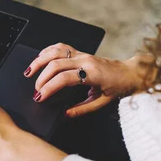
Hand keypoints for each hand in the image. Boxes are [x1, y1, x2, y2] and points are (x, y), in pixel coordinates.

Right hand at [25, 43, 146, 116]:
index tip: (39, 97)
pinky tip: (40, 59)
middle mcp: (85, 60)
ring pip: (55, 52)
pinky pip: (60, 47)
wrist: (131, 73)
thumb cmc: (119, 87)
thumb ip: (82, 109)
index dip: (48, 88)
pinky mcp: (80, 51)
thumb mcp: (102, 102)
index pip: (64, 79)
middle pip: (55, 65)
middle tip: (35, 91)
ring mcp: (82, 54)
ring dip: (40, 61)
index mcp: (91, 74)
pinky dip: (47, 51)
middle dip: (41, 78)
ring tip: (29, 71)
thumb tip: (65, 114)